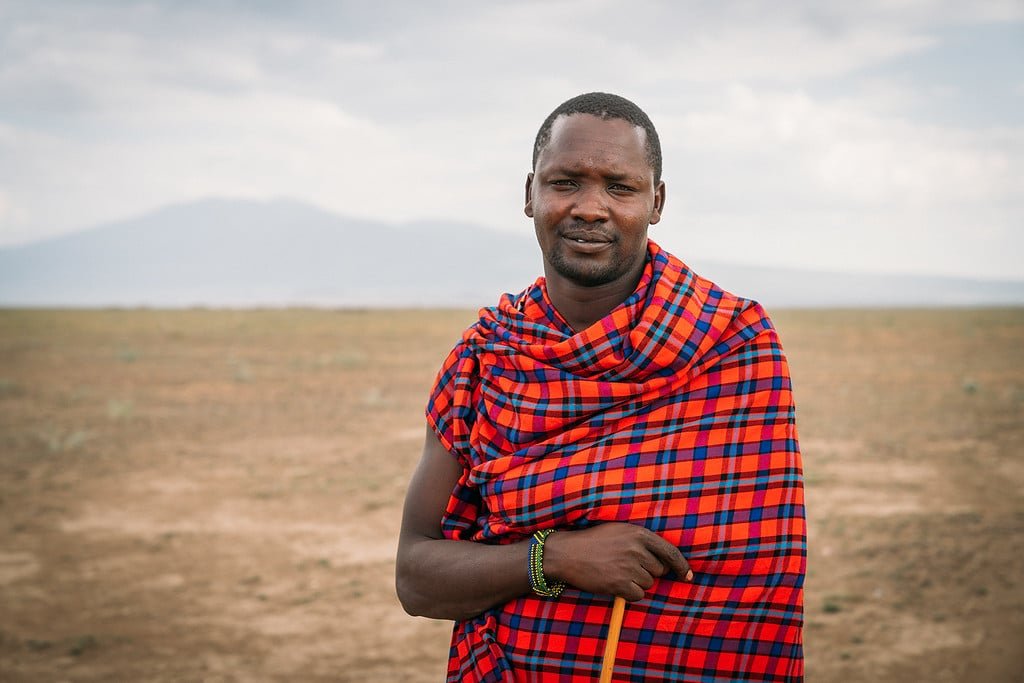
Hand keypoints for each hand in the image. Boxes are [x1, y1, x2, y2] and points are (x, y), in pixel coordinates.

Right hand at [542, 523, 692, 601]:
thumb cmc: (593, 541)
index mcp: (639, 533)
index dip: (682, 566)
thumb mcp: (619, 531)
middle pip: (659, 571)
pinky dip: (628, 594)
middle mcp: (637, 549)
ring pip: (648, 584)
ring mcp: (629, 567)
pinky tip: (614, 583)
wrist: (567, 553)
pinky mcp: (620, 584)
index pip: (671, 552)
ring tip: (616, 572)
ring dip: (636, 583)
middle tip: (627, 566)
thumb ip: (641, 541)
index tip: (688, 576)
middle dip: (647, 572)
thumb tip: (665, 561)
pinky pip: (638, 595)